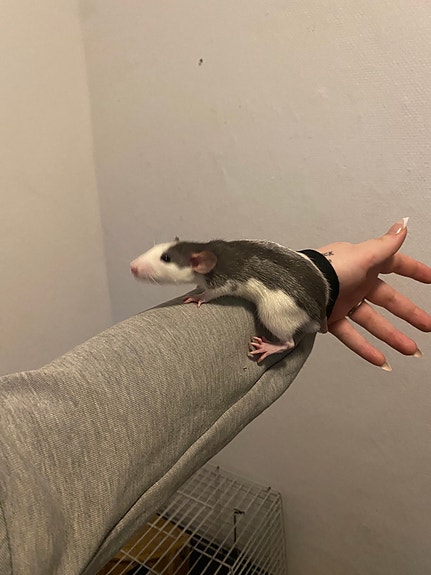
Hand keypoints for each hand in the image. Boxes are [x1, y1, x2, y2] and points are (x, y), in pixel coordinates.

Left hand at [317, 219, 430, 369]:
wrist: (299, 289)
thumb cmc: (329, 269)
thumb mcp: (363, 255)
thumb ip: (386, 245)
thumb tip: (403, 225)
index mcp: (362, 263)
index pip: (394, 264)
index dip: (413, 270)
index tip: (430, 279)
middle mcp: (354, 282)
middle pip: (388, 299)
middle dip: (409, 313)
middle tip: (427, 325)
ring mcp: (343, 301)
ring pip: (373, 321)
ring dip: (392, 336)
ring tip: (410, 349)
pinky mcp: (331, 319)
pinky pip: (352, 336)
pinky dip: (366, 349)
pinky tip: (382, 361)